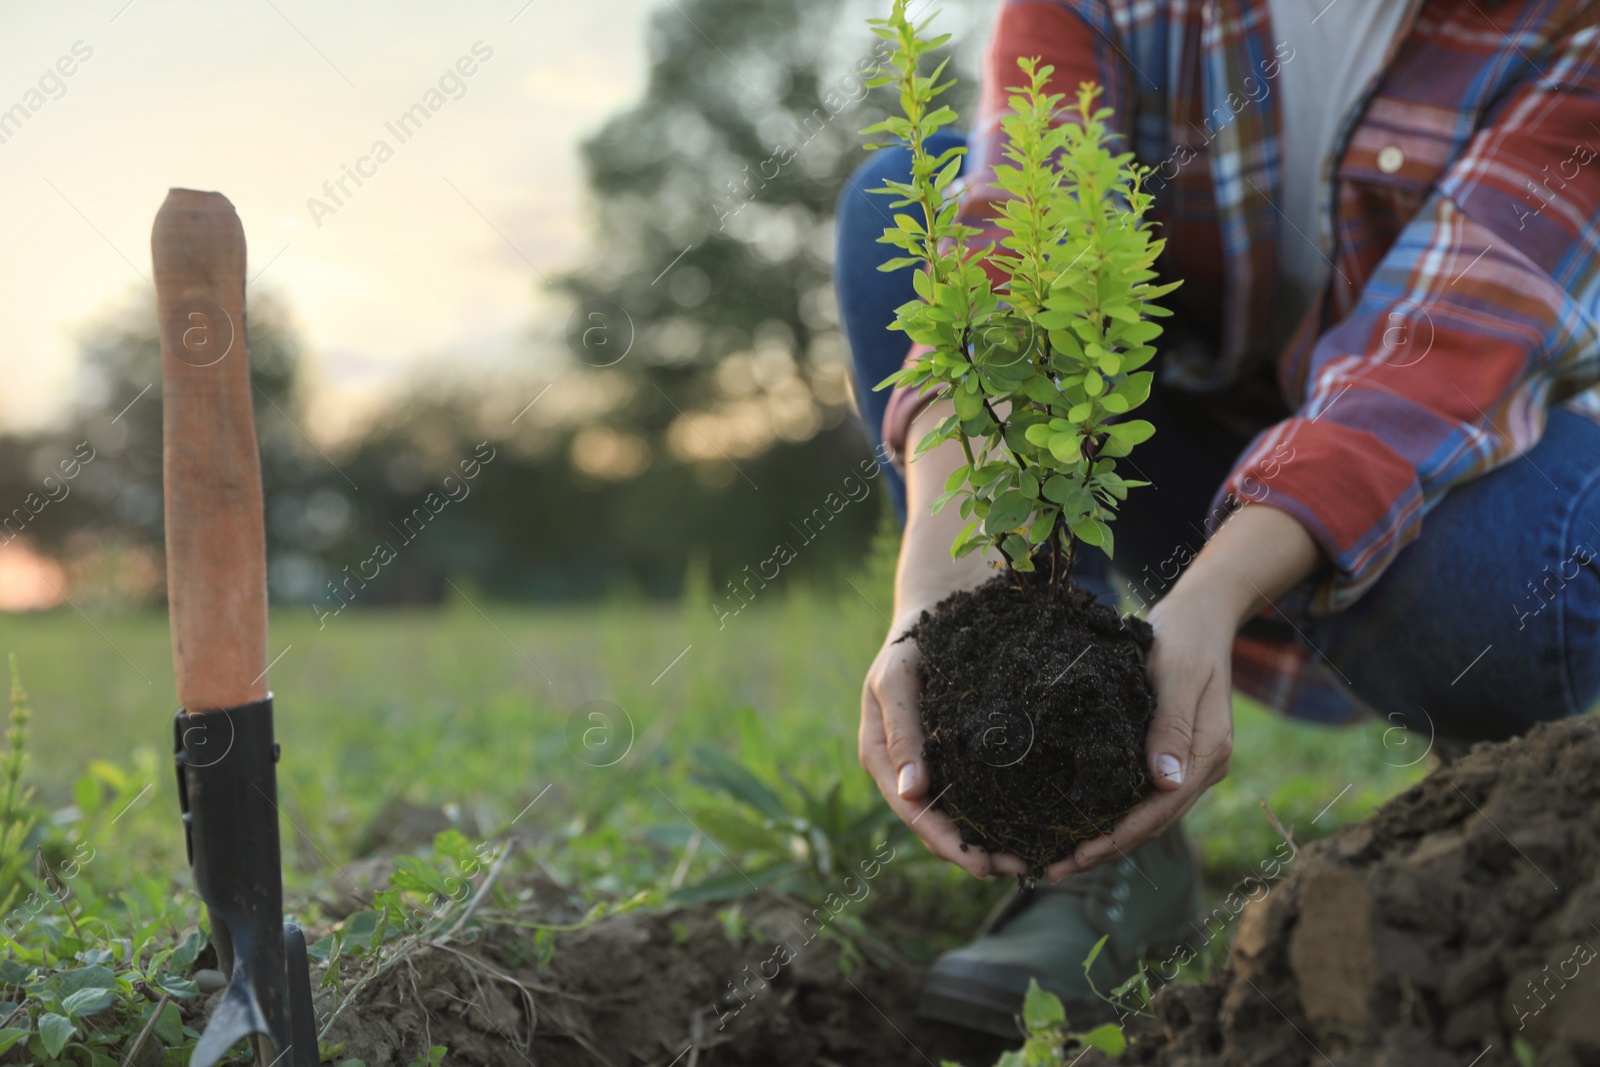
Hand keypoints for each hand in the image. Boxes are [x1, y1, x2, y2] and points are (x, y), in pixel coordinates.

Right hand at [859, 619, 1029, 878]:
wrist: (936, 609)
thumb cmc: (911, 642)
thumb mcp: (896, 680)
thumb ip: (901, 732)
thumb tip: (910, 792)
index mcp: (880, 757)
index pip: (913, 813)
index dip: (945, 843)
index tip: (983, 866)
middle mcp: (905, 769)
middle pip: (937, 824)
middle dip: (974, 852)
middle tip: (1021, 870)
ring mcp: (932, 763)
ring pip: (958, 814)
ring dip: (991, 840)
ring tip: (1033, 859)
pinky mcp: (959, 753)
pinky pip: (977, 792)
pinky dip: (999, 812)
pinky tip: (1030, 823)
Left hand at [1040, 585, 1235, 882]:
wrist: (1200, 616)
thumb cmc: (1184, 639)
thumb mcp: (1177, 676)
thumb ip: (1171, 725)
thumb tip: (1164, 781)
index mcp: (1207, 755)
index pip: (1160, 810)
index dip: (1118, 837)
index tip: (1077, 854)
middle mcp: (1199, 768)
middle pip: (1150, 823)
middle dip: (1103, 850)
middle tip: (1051, 871)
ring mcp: (1185, 764)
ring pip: (1144, 815)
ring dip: (1104, 839)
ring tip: (1057, 859)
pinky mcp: (1169, 755)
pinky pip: (1139, 795)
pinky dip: (1110, 813)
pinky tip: (1077, 823)